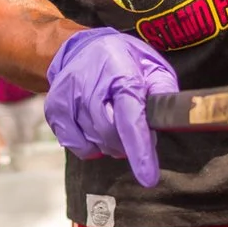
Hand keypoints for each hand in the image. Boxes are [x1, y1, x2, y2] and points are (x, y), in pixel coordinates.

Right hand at [43, 27, 176, 188]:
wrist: (79, 49)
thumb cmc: (122, 60)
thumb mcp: (152, 66)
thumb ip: (164, 92)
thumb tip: (173, 118)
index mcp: (120, 73)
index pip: (130, 119)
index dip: (140, 150)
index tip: (149, 177)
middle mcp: (90, 85)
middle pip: (110, 136)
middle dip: (126, 143)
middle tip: (131, 129)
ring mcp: (68, 98)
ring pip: (94, 142)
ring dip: (109, 142)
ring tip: (110, 119)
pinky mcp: (54, 110)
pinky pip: (76, 146)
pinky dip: (89, 144)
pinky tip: (93, 126)